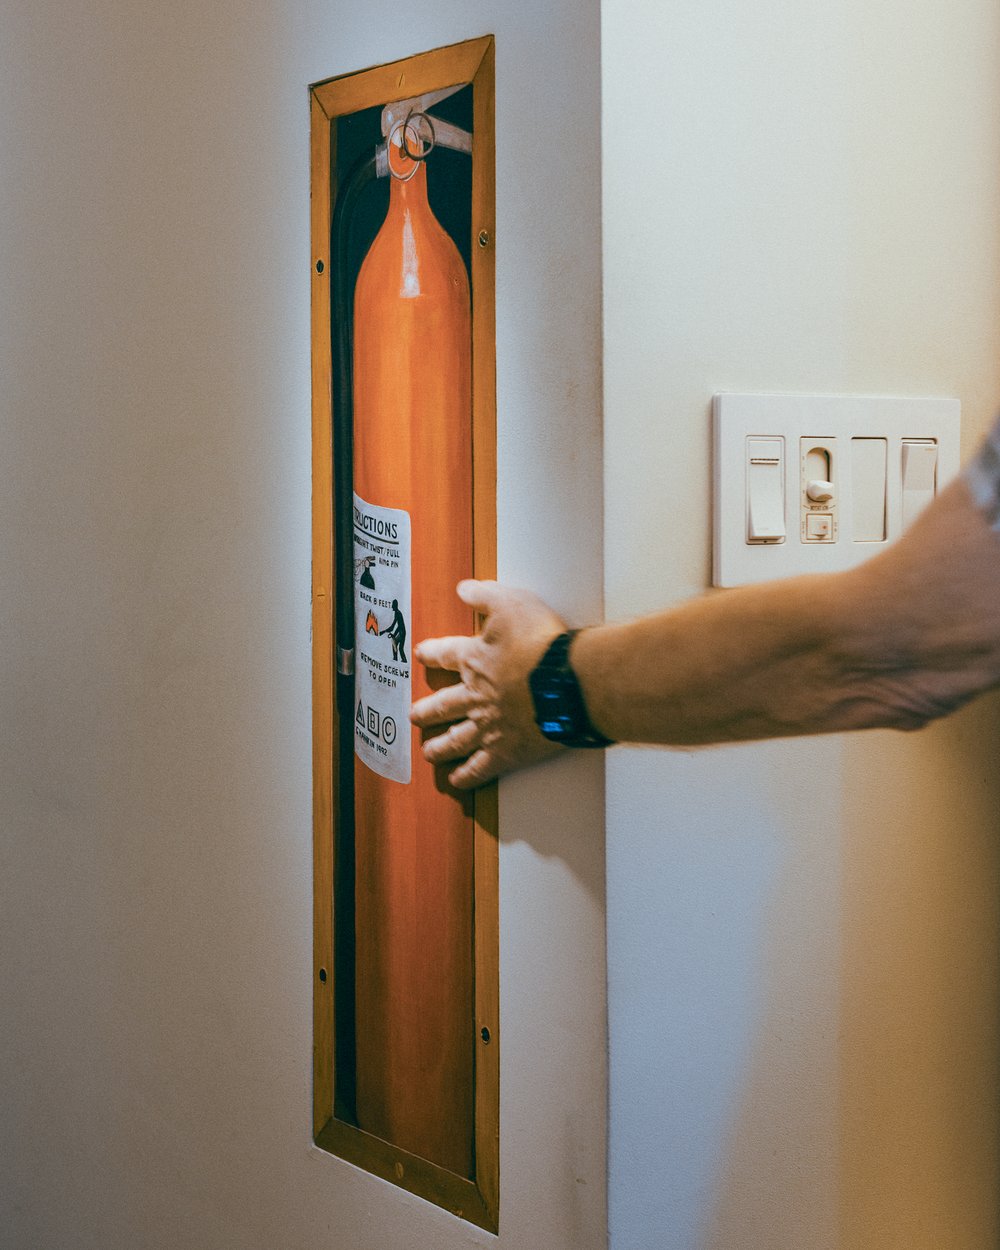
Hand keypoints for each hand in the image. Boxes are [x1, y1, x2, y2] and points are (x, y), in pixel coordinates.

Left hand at [410, 580, 567, 788]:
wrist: (567, 682)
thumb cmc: (543, 642)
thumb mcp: (512, 603)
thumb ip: (485, 595)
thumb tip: (463, 588)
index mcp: (475, 660)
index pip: (445, 655)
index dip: (431, 653)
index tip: (421, 655)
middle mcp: (475, 696)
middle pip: (442, 705)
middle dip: (426, 711)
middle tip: (414, 715)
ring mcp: (488, 727)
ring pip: (454, 740)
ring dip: (439, 746)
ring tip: (428, 752)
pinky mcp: (506, 752)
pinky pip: (479, 768)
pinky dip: (466, 776)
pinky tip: (457, 780)